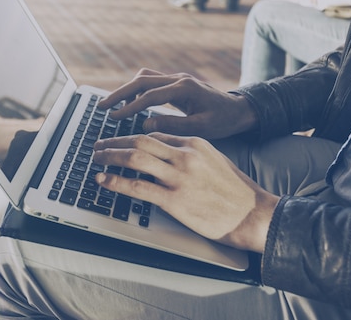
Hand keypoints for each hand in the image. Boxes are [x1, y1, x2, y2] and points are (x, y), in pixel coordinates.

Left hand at [93, 133, 278, 251]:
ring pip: (134, 158)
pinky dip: (116, 181)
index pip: (154, 135)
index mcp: (194, 143)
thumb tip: (167, 153)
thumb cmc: (236, 191)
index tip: (118, 139)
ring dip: (110, 156)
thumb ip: (190, 153)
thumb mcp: (214, 160)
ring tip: (96, 158)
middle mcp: (184, 155)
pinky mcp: (174, 200)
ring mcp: (178, 177)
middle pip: (140, 141)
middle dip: (114, 141)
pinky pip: (138, 187)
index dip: (131, 136)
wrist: (254, 214)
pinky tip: (103, 180)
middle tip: (99, 145)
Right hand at [98, 69, 256, 138]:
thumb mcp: (202, 128)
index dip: (128, 107)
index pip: (149, 96)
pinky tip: (131, 104)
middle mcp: (178, 79)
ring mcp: (177, 79)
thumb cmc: (223, 120)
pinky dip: (137, 90)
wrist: (240, 110)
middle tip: (102, 107)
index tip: (112, 118)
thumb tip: (146, 124)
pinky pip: (151, 82)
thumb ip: (174, 125)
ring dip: (127, 90)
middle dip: (119, 93)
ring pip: (145, 78)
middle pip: (141, 81)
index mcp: (184, 88)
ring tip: (112, 106)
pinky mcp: (176, 83)